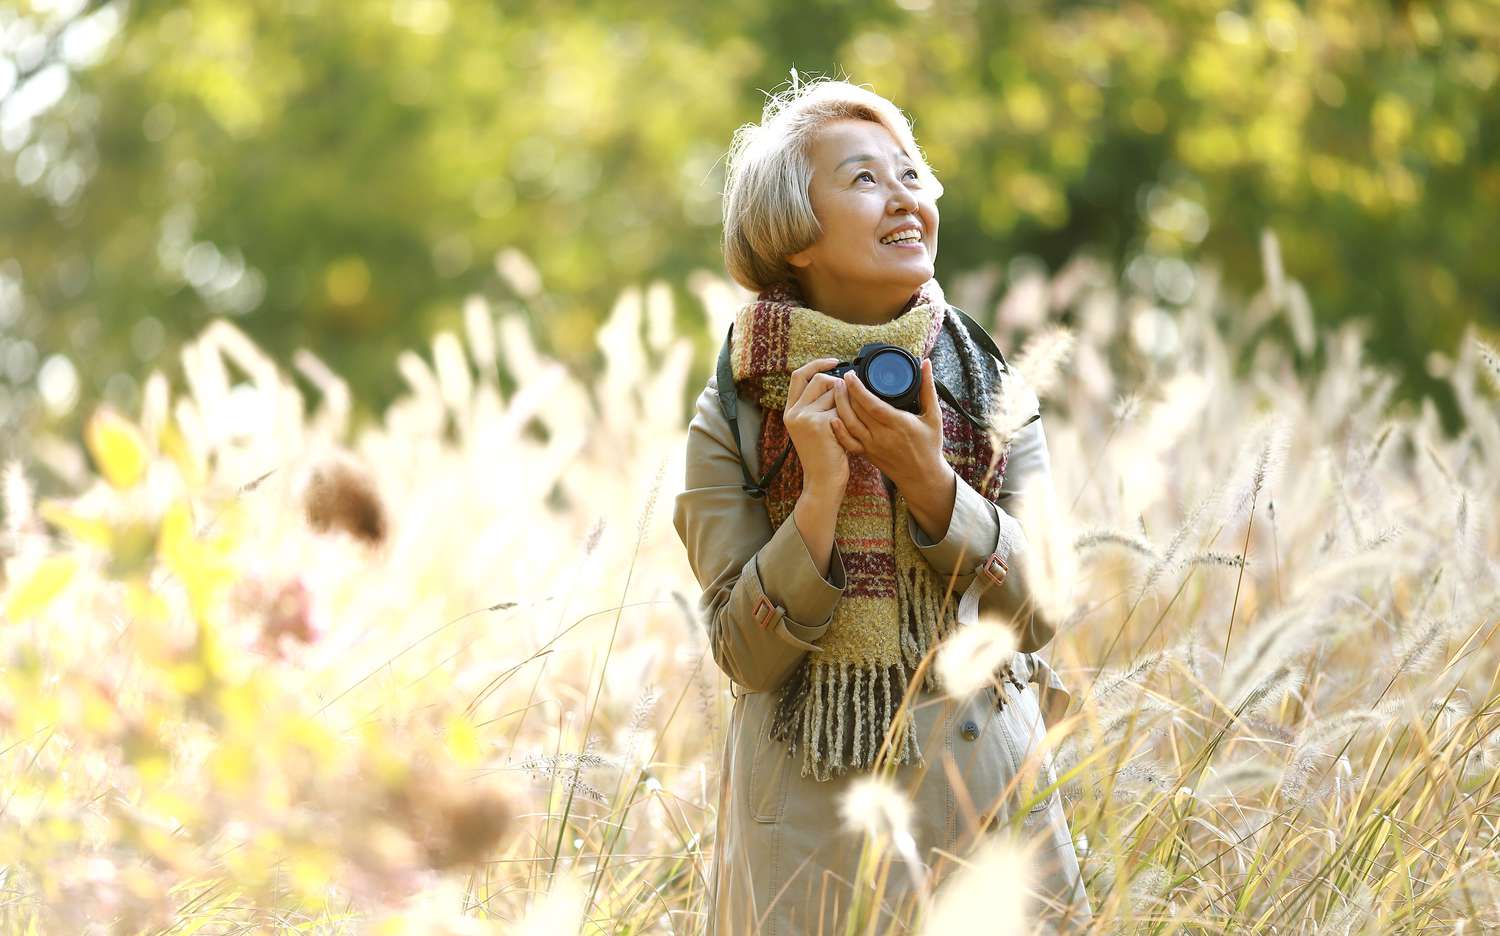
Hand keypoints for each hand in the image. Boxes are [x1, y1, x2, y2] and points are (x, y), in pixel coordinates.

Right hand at [784, 357, 849, 493]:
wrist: (823, 481)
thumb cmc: (825, 455)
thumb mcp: (815, 427)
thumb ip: (818, 405)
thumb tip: (839, 380)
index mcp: (790, 411)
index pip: (799, 375)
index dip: (817, 364)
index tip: (835, 362)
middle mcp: (794, 413)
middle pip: (819, 380)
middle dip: (838, 387)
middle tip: (847, 403)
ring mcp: (804, 417)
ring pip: (834, 394)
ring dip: (846, 405)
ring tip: (846, 425)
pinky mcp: (819, 423)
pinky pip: (842, 408)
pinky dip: (850, 417)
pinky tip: (848, 433)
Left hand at [830, 357, 947, 490]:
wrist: (922, 477)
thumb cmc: (929, 446)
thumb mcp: (933, 416)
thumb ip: (927, 388)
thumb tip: (926, 363)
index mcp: (898, 424)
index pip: (872, 404)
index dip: (857, 389)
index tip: (850, 375)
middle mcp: (882, 435)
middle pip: (857, 412)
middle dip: (845, 393)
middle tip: (841, 378)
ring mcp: (872, 446)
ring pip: (849, 425)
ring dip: (839, 406)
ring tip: (835, 390)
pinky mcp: (866, 453)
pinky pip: (848, 442)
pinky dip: (838, 430)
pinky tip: (832, 417)